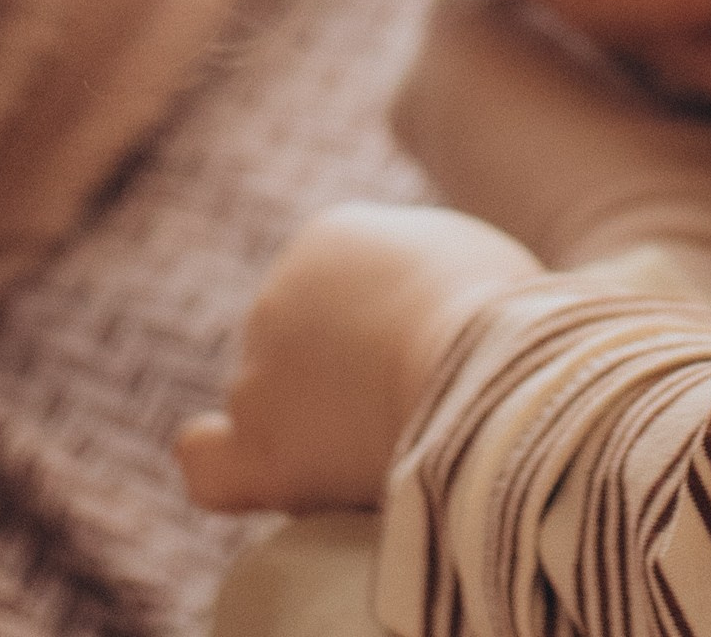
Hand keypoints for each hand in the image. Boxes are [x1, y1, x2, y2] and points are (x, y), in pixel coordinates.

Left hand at [176, 203, 537, 514]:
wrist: (481, 364)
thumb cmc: (501, 312)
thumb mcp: (467, 256)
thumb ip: (420, 273)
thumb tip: (421, 305)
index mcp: (330, 238)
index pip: (334, 293)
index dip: (376, 333)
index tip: (426, 358)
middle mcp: (277, 296)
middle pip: (301, 351)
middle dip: (346, 379)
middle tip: (413, 407)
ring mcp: (257, 373)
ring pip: (268, 409)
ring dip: (311, 429)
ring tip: (381, 450)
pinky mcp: (257, 448)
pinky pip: (209, 462)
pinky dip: (220, 464)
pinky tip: (254, 471)